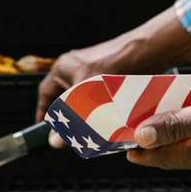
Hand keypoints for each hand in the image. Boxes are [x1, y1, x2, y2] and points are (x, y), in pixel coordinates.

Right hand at [35, 9, 190, 122]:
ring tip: (90, 125)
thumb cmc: (116, 64)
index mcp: (63, 68)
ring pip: (82, 98)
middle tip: (69, 130)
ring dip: (85, 112)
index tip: (45, 128)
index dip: (43, 112)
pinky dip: (100, 107)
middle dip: (67, 115)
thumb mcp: (87, 95)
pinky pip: (98, 95)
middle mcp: (76, 67)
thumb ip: (70, 119)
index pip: (45, 94)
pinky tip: (108, 116)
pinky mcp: (109, 74)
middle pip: (64, 98)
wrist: (146, 52)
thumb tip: (56, 140)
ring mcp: (93, 69)